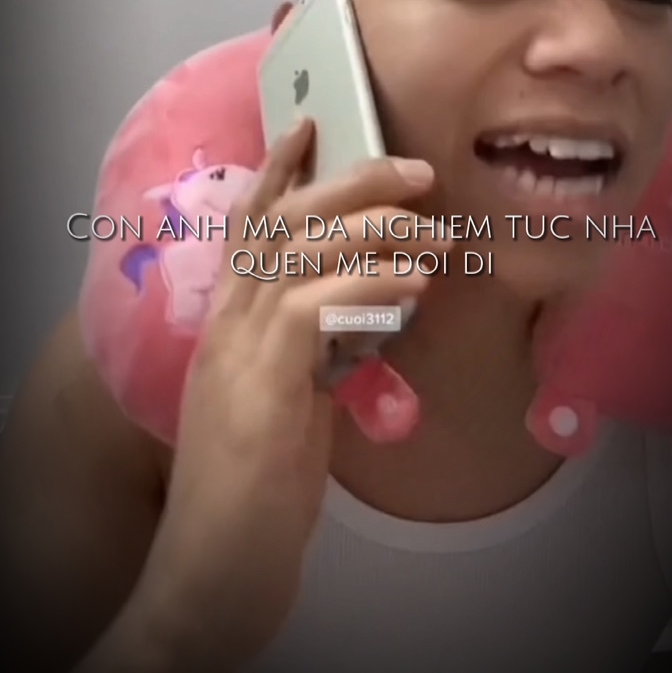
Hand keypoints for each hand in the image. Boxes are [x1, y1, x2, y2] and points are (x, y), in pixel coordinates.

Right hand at [129, 118, 435, 668]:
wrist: (214, 571)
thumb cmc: (257, 492)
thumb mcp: (292, 405)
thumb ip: (317, 351)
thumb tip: (370, 311)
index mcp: (231, 324)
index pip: (250, 225)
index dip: (278, 170)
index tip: (311, 125)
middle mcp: (227, 325)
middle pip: (282, 221)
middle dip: (348, 181)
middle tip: (412, 168)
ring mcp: (237, 353)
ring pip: (300, 251)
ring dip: (374, 229)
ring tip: (433, 229)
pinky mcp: (259, 387)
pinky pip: (312, 309)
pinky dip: (367, 287)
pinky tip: (412, 284)